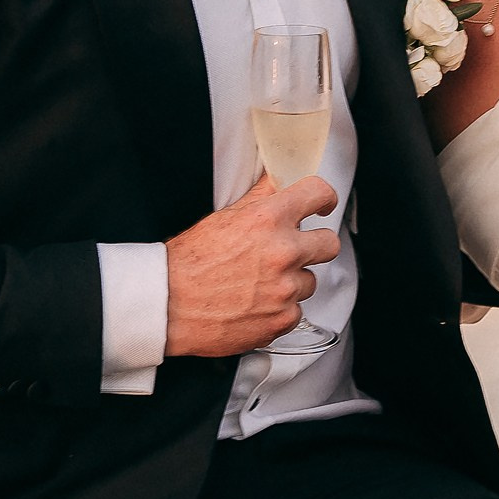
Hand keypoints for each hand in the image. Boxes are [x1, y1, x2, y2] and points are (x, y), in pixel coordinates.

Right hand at [165, 172, 339, 357]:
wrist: (168, 304)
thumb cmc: (189, 262)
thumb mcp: (225, 216)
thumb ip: (261, 197)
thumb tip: (280, 179)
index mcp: (269, 219)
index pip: (319, 193)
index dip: (323, 198)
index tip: (322, 205)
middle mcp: (283, 252)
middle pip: (329, 243)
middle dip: (313, 245)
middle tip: (291, 250)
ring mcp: (285, 289)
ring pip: (310, 280)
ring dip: (292, 281)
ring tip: (259, 283)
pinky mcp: (283, 319)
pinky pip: (296, 310)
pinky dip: (279, 309)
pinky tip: (254, 304)